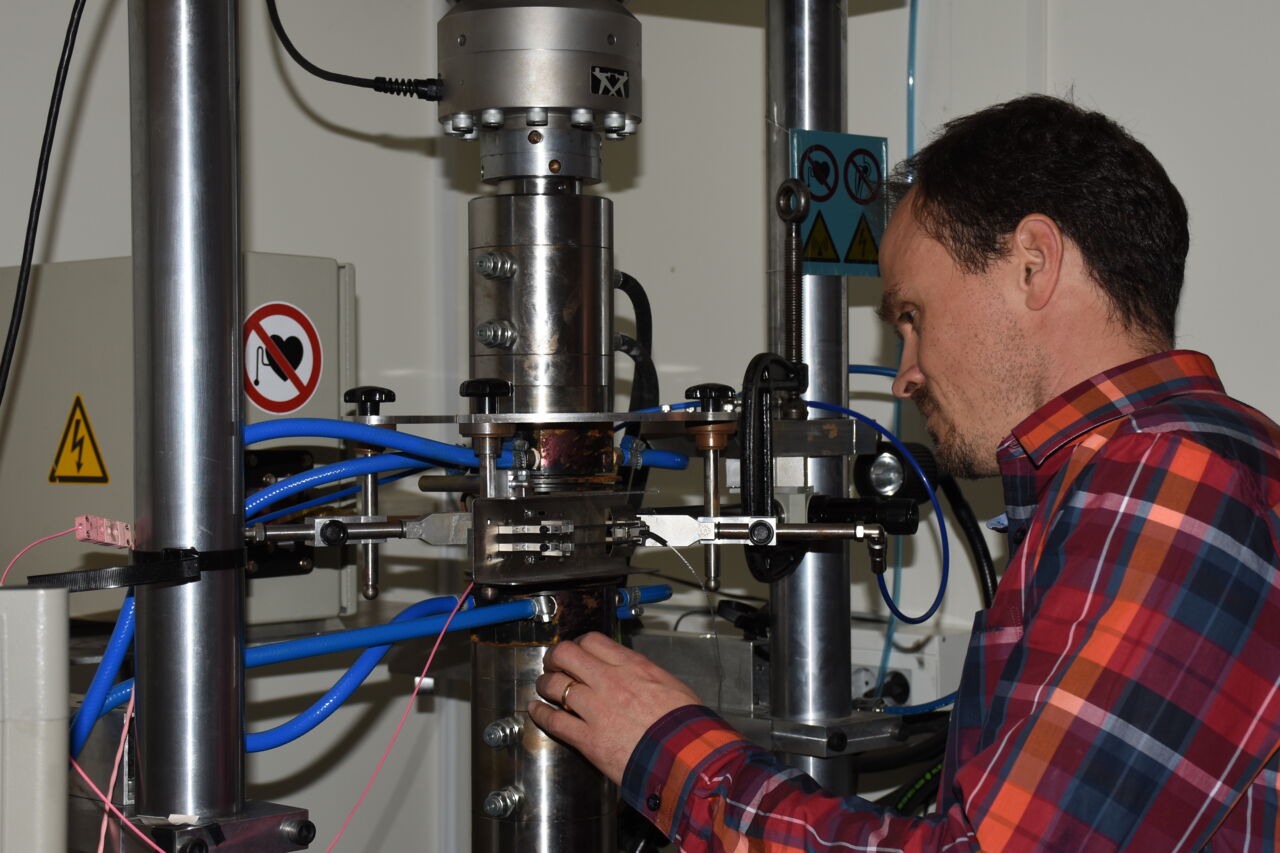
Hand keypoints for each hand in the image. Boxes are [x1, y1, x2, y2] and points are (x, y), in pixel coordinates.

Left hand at [528, 632, 700, 784]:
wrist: (685, 756)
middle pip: (566, 655)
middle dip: (555, 657)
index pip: (591, 641)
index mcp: (631, 666)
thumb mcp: (669, 684)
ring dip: (545, 685)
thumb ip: (642, 675)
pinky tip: (536, 711)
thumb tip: (631, 674)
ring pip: (554, 685)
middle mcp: (609, 681)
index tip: (576, 652)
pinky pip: (554, 721)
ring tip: (544, 688)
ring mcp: (596, 709)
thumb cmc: (685, 724)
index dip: (578, 644)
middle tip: (553, 664)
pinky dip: (540, 714)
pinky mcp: (588, 739)